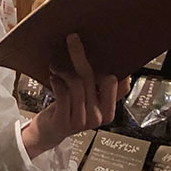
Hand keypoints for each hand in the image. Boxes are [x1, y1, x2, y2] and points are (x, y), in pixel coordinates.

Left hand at [20, 34, 129, 159]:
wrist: (50, 132)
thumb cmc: (70, 110)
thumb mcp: (88, 99)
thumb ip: (99, 86)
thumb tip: (109, 57)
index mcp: (109, 110)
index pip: (120, 85)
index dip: (112, 65)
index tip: (101, 47)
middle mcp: (100, 117)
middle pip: (95, 78)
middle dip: (81, 55)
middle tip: (72, 38)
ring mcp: (83, 121)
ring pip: (77, 84)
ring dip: (64, 69)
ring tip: (56, 65)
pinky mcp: (65, 122)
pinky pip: (63, 94)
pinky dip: (57, 81)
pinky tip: (53, 78)